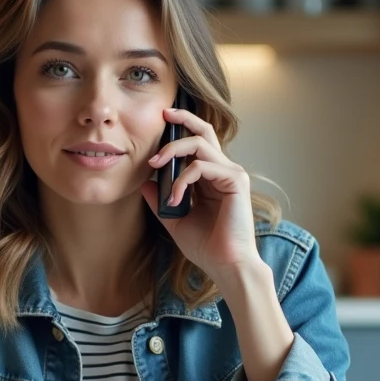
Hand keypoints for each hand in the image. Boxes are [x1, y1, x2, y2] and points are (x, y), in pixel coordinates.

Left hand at [140, 106, 261, 283]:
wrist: (226, 265)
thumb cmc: (206, 247)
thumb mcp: (175, 220)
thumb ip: (161, 201)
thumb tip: (144, 184)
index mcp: (212, 178)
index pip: (197, 143)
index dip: (180, 130)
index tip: (161, 122)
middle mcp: (224, 171)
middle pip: (204, 131)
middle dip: (183, 118)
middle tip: (163, 115)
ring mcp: (231, 174)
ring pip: (199, 144)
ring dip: (172, 152)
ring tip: (155, 165)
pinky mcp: (235, 181)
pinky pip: (201, 167)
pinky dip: (182, 180)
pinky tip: (174, 199)